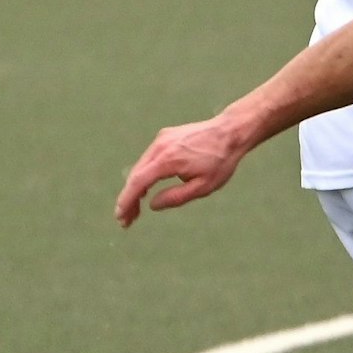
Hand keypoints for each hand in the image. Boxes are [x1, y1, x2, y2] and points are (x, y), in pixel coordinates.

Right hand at [114, 118, 253, 227]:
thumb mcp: (204, 186)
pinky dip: (145, 174)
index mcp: (167, 160)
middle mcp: (159, 147)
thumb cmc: (221, 161)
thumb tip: (152, 205)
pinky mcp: (165, 136)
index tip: (121, 217)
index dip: (126, 201)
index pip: (138, 183)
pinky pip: (149, 158)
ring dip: (136, 187)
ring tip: (135, 209)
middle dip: (129, 199)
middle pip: (136, 176)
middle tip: (127, 220)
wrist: (232, 131)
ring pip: (141, 167)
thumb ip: (176, 197)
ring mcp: (161, 139)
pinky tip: (146, 188)